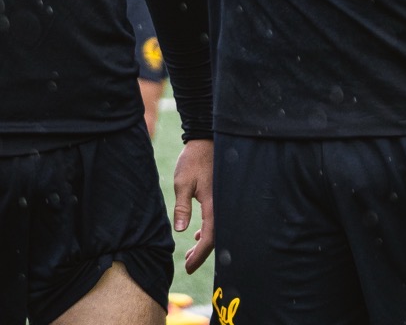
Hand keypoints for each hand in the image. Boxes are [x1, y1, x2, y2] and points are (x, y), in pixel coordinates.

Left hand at [173, 138, 214, 274]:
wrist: (205, 140)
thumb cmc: (193, 160)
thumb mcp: (182, 183)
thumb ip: (182, 207)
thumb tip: (181, 231)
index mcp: (214, 205)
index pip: (209, 238)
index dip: (199, 255)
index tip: (188, 267)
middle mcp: (223, 205)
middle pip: (216, 238)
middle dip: (202, 253)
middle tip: (187, 263)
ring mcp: (223, 201)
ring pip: (217, 229)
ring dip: (204, 242)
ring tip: (190, 253)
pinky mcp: (221, 196)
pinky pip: (217, 220)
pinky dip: (208, 230)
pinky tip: (197, 234)